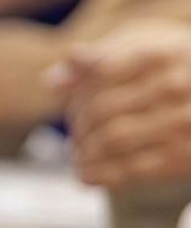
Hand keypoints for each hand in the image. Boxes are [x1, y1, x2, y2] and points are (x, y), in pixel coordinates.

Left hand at [51, 23, 190, 187]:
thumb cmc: (181, 71)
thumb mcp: (149, 51)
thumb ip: (98, 61)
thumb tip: (50, 82)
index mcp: (160, 54)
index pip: (99, 75)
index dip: (77, 95)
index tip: (72, 110)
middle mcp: (174, 86)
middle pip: (101, 109)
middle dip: (78, 127)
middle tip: (75, 137)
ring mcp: (182, 121)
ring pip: (111, 140)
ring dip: (83, 153)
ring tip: (77, 158)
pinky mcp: (185, 156)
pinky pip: (132, 168)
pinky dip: (100, 174)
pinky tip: (86, 176)